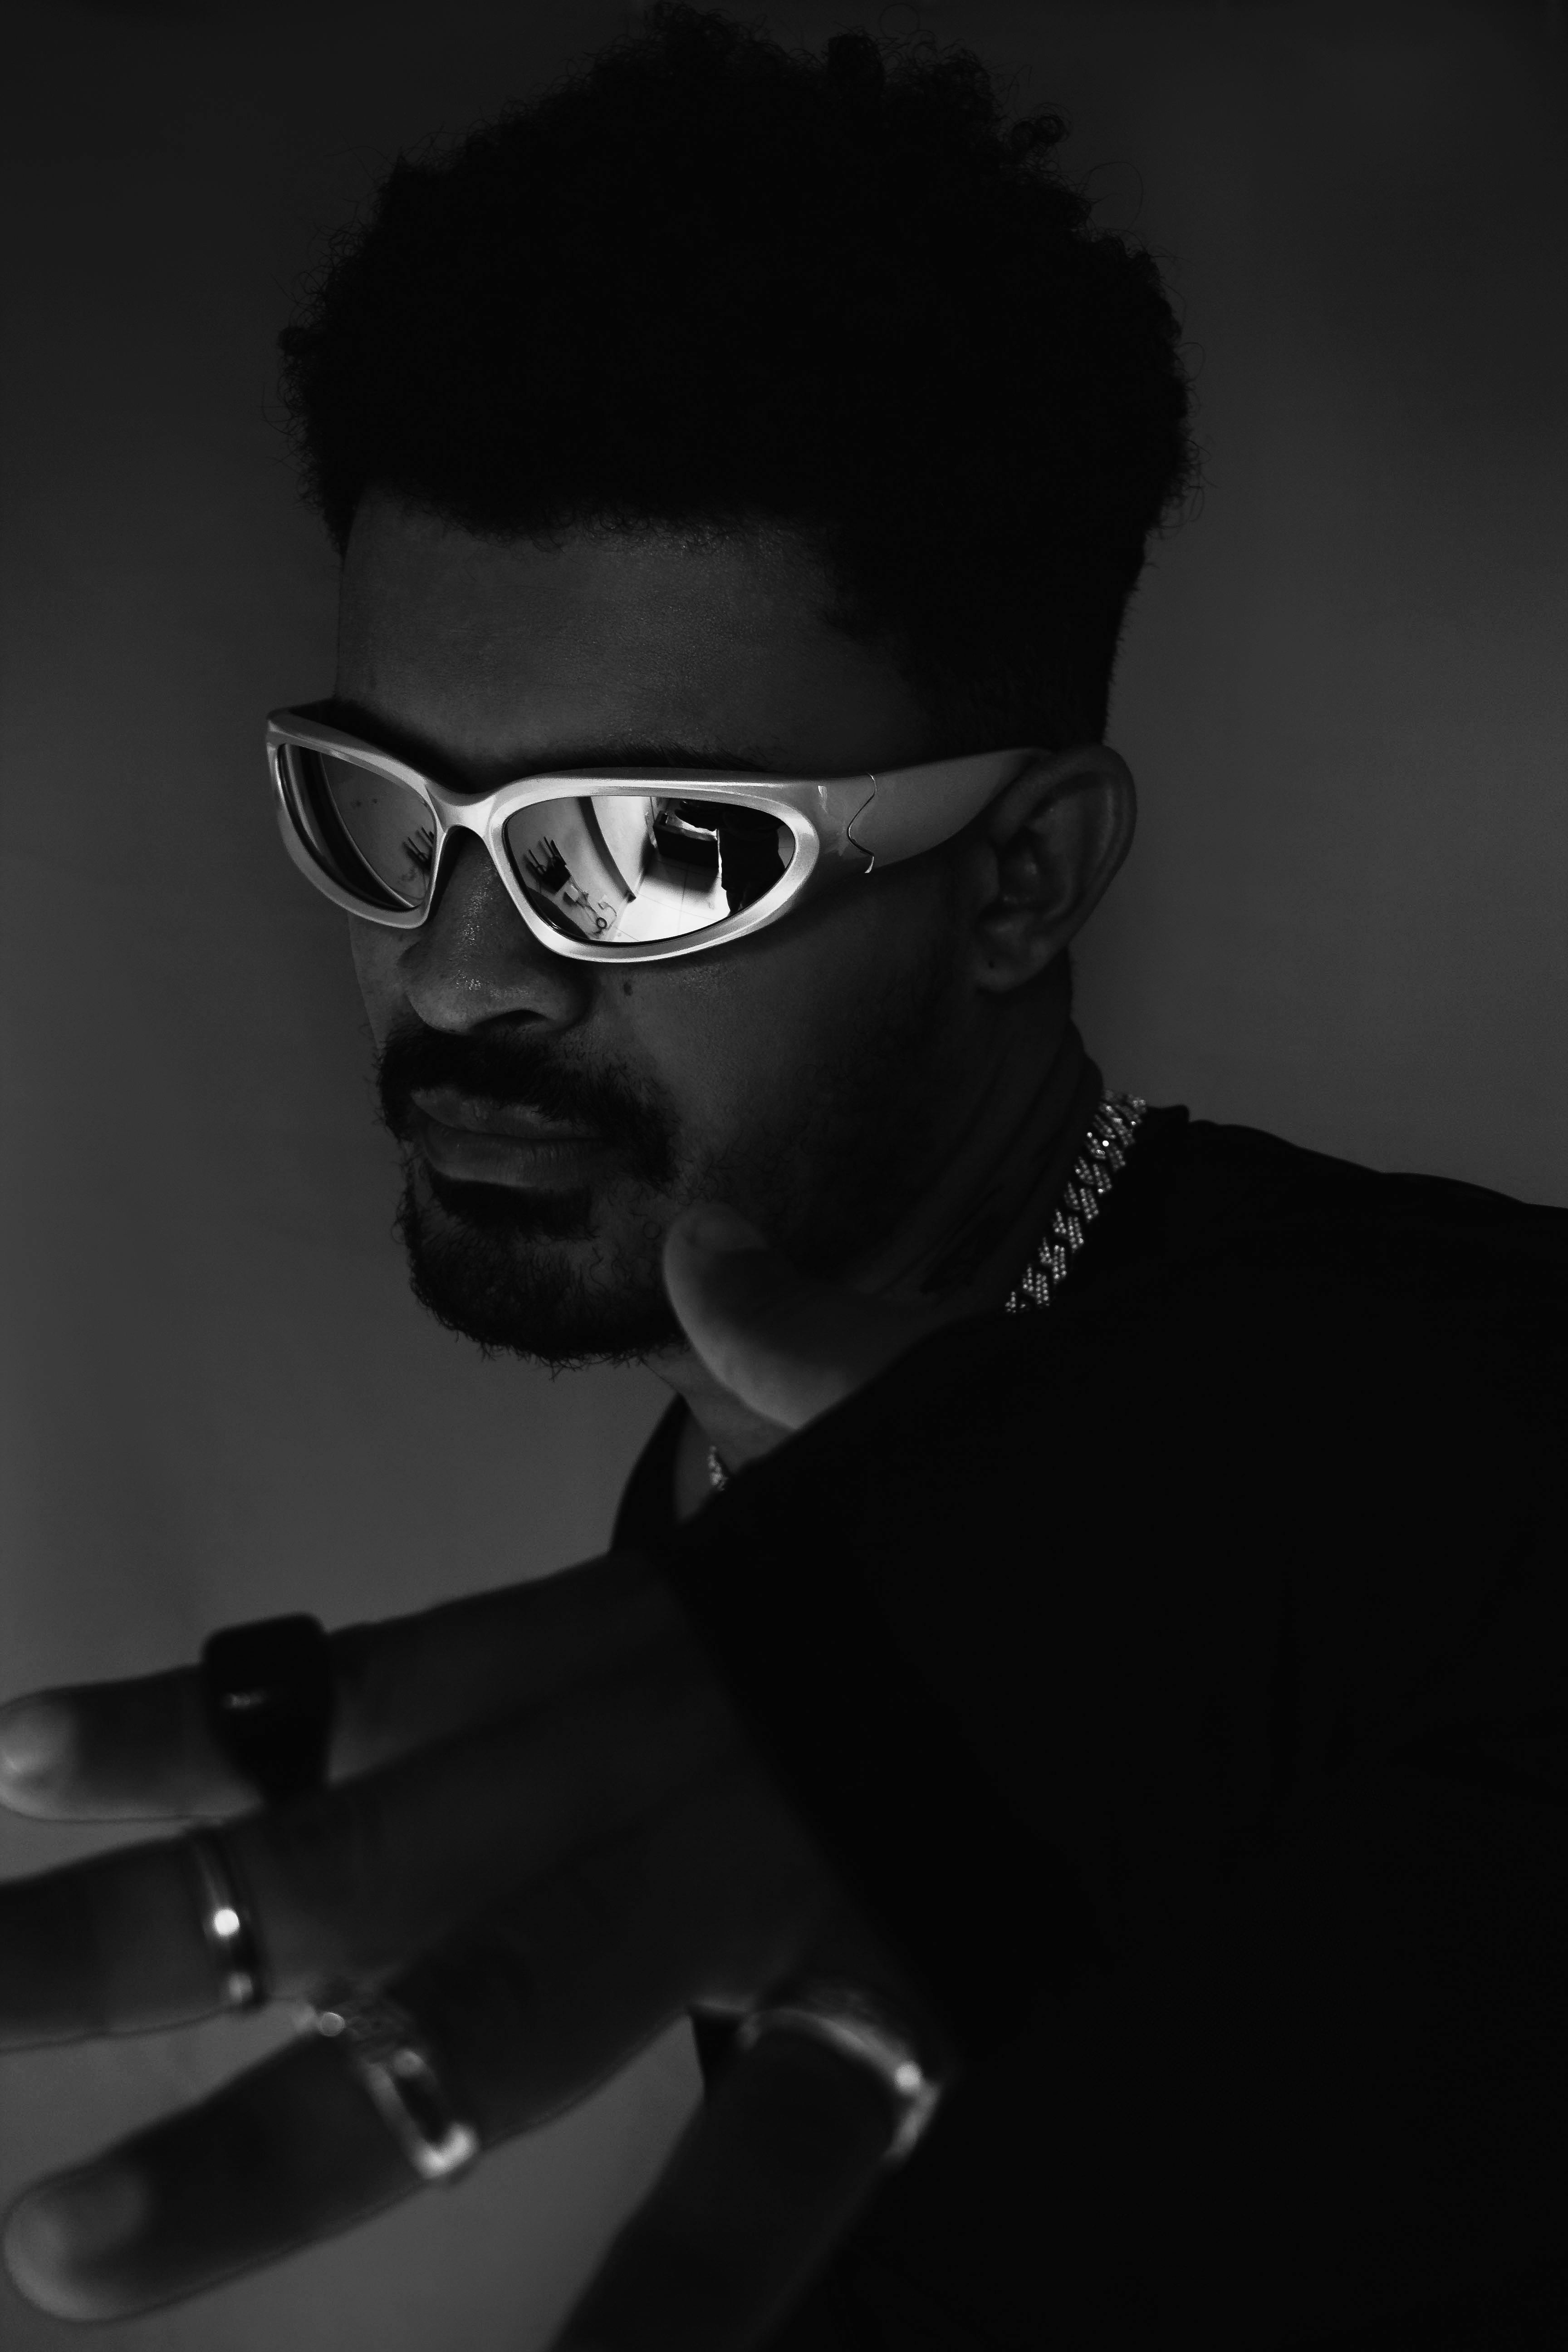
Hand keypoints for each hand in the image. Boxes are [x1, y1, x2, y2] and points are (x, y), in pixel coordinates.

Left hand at [0, 1209, 953, 2340]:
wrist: (1240, 1532)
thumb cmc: (1051, 1482)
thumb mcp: (903, 1395)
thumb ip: (787, 1336)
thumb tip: (724, 1256)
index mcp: (649, 1627)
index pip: (366, 1683)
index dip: (185, 1720)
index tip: (8, 1757)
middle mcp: (653, 1749)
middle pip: (352, 1859)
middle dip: (128, 1938)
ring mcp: (757, 1873)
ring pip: (482, 2020)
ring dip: (278, 2147)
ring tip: (75, 2249)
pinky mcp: (895, 1982)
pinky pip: (767, 2172)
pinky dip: (672, 2305)